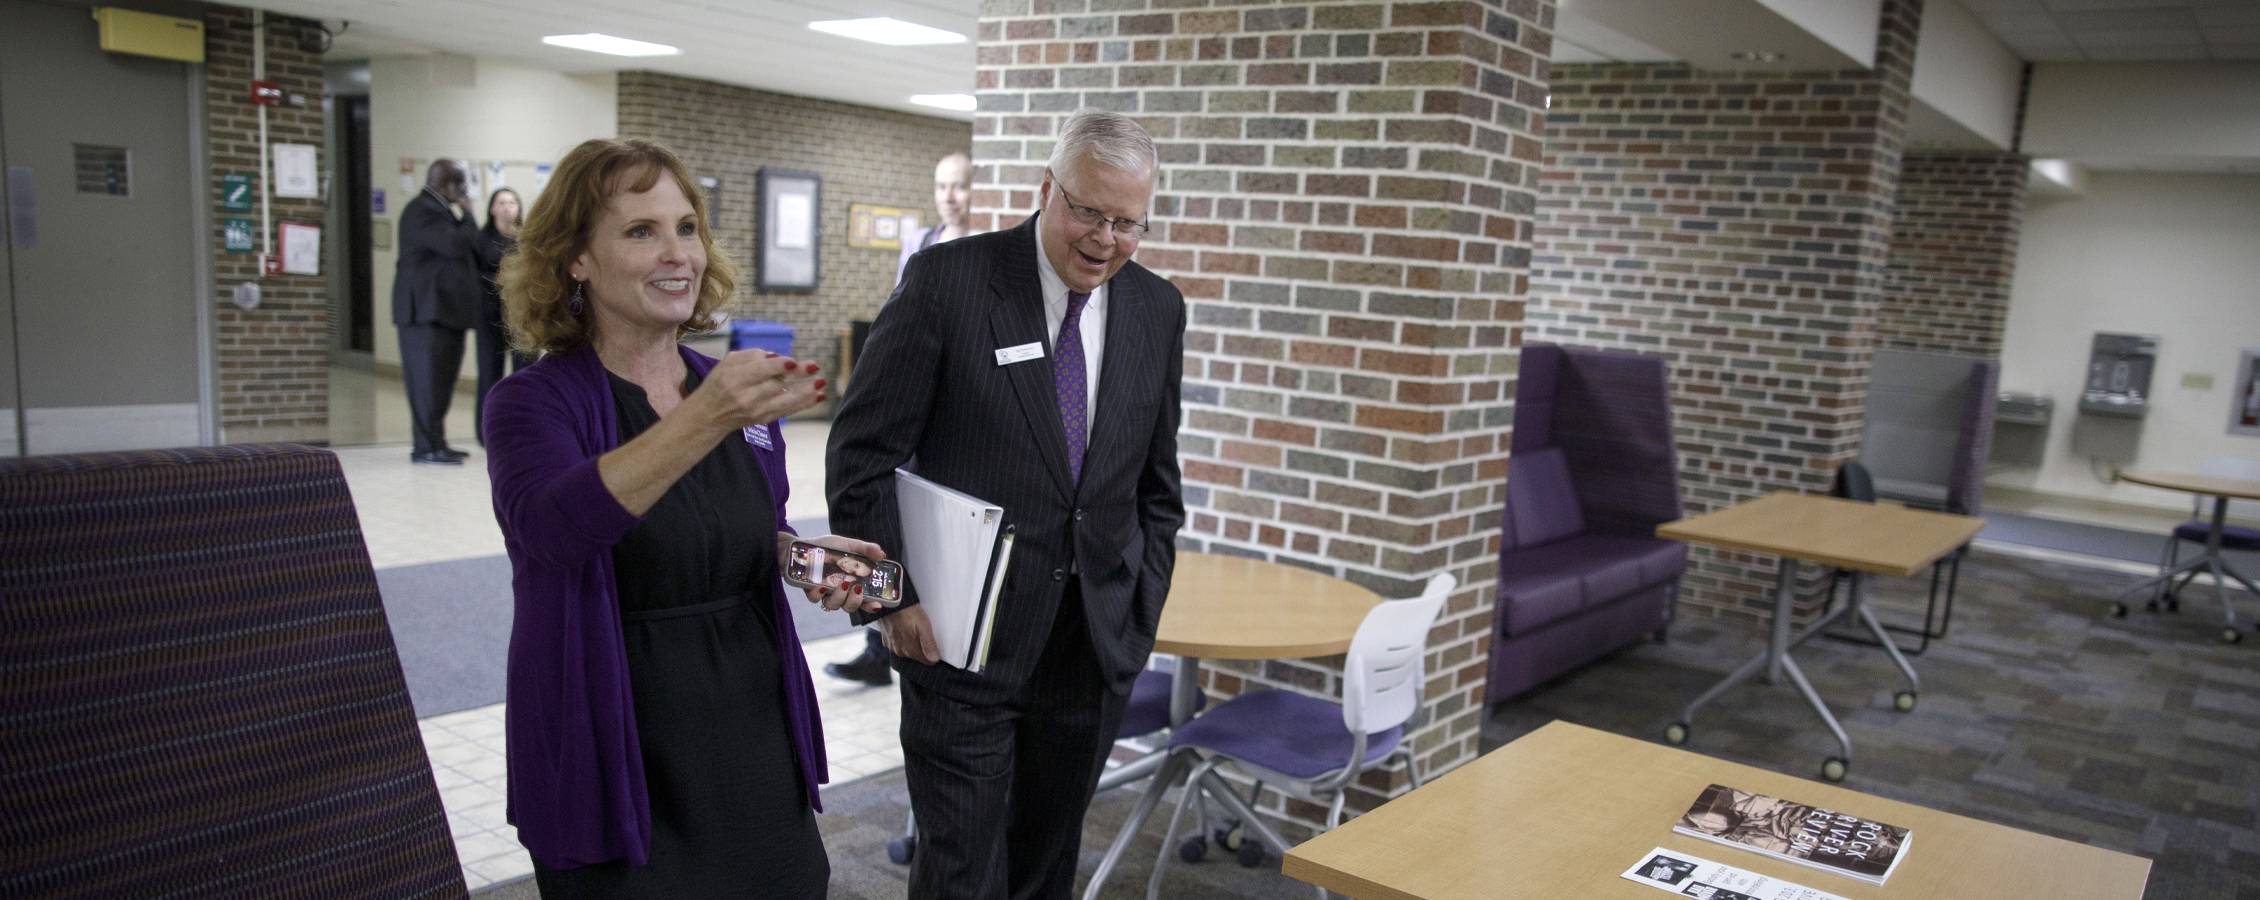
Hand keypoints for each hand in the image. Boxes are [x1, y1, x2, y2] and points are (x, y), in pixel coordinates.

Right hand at [696, 350, 824, 432]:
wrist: (709, 414)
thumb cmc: (720, 382)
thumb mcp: (728, 362)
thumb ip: (752, 356)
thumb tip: (777, 357)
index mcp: (734, 378)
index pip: (759, 371)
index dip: (777, 366)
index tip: (792, 361)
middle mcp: (745, 396)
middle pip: (776, 384)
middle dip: (797, 375)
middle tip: (814, 366)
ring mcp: (756, 410)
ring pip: (785, 400)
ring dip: (806, 391)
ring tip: (821, 382)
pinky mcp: (764, 419)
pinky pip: (788, 410)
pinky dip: (805, 403)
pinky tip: (819, 395)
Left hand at [785, 533, 886, 613]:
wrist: (802, 545)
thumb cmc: (827, 546)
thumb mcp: (849, 544)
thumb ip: (866, 549)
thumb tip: (882, 555)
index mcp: (852, 582)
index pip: (865, 599)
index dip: (871, 605)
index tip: (877, 604)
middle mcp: (840, 591)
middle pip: (850, 606)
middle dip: (855, 601)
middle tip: (858, 588)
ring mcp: (825, 592)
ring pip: (834, 605)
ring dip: (840, 597)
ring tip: (842, 583)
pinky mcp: (810, 590)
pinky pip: (815, 599)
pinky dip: (819, 594)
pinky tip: (821, 585)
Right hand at [877, 604, 940, 664]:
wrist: (890, 603)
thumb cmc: (909, 612)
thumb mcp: (924, 626)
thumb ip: (929, 645)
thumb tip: (934, 660)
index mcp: (911, 650)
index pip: (927, 661)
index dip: (932, 653)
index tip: (933, 642)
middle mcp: (900, 652)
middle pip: (917, 655)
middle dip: (921, 647)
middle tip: (922, 632)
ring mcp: (892, 647)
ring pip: (906, 650)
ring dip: (910, 642)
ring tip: (912, 628)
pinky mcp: (886, 641)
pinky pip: (897, 644)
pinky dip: (901, 639)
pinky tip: (903, 628)